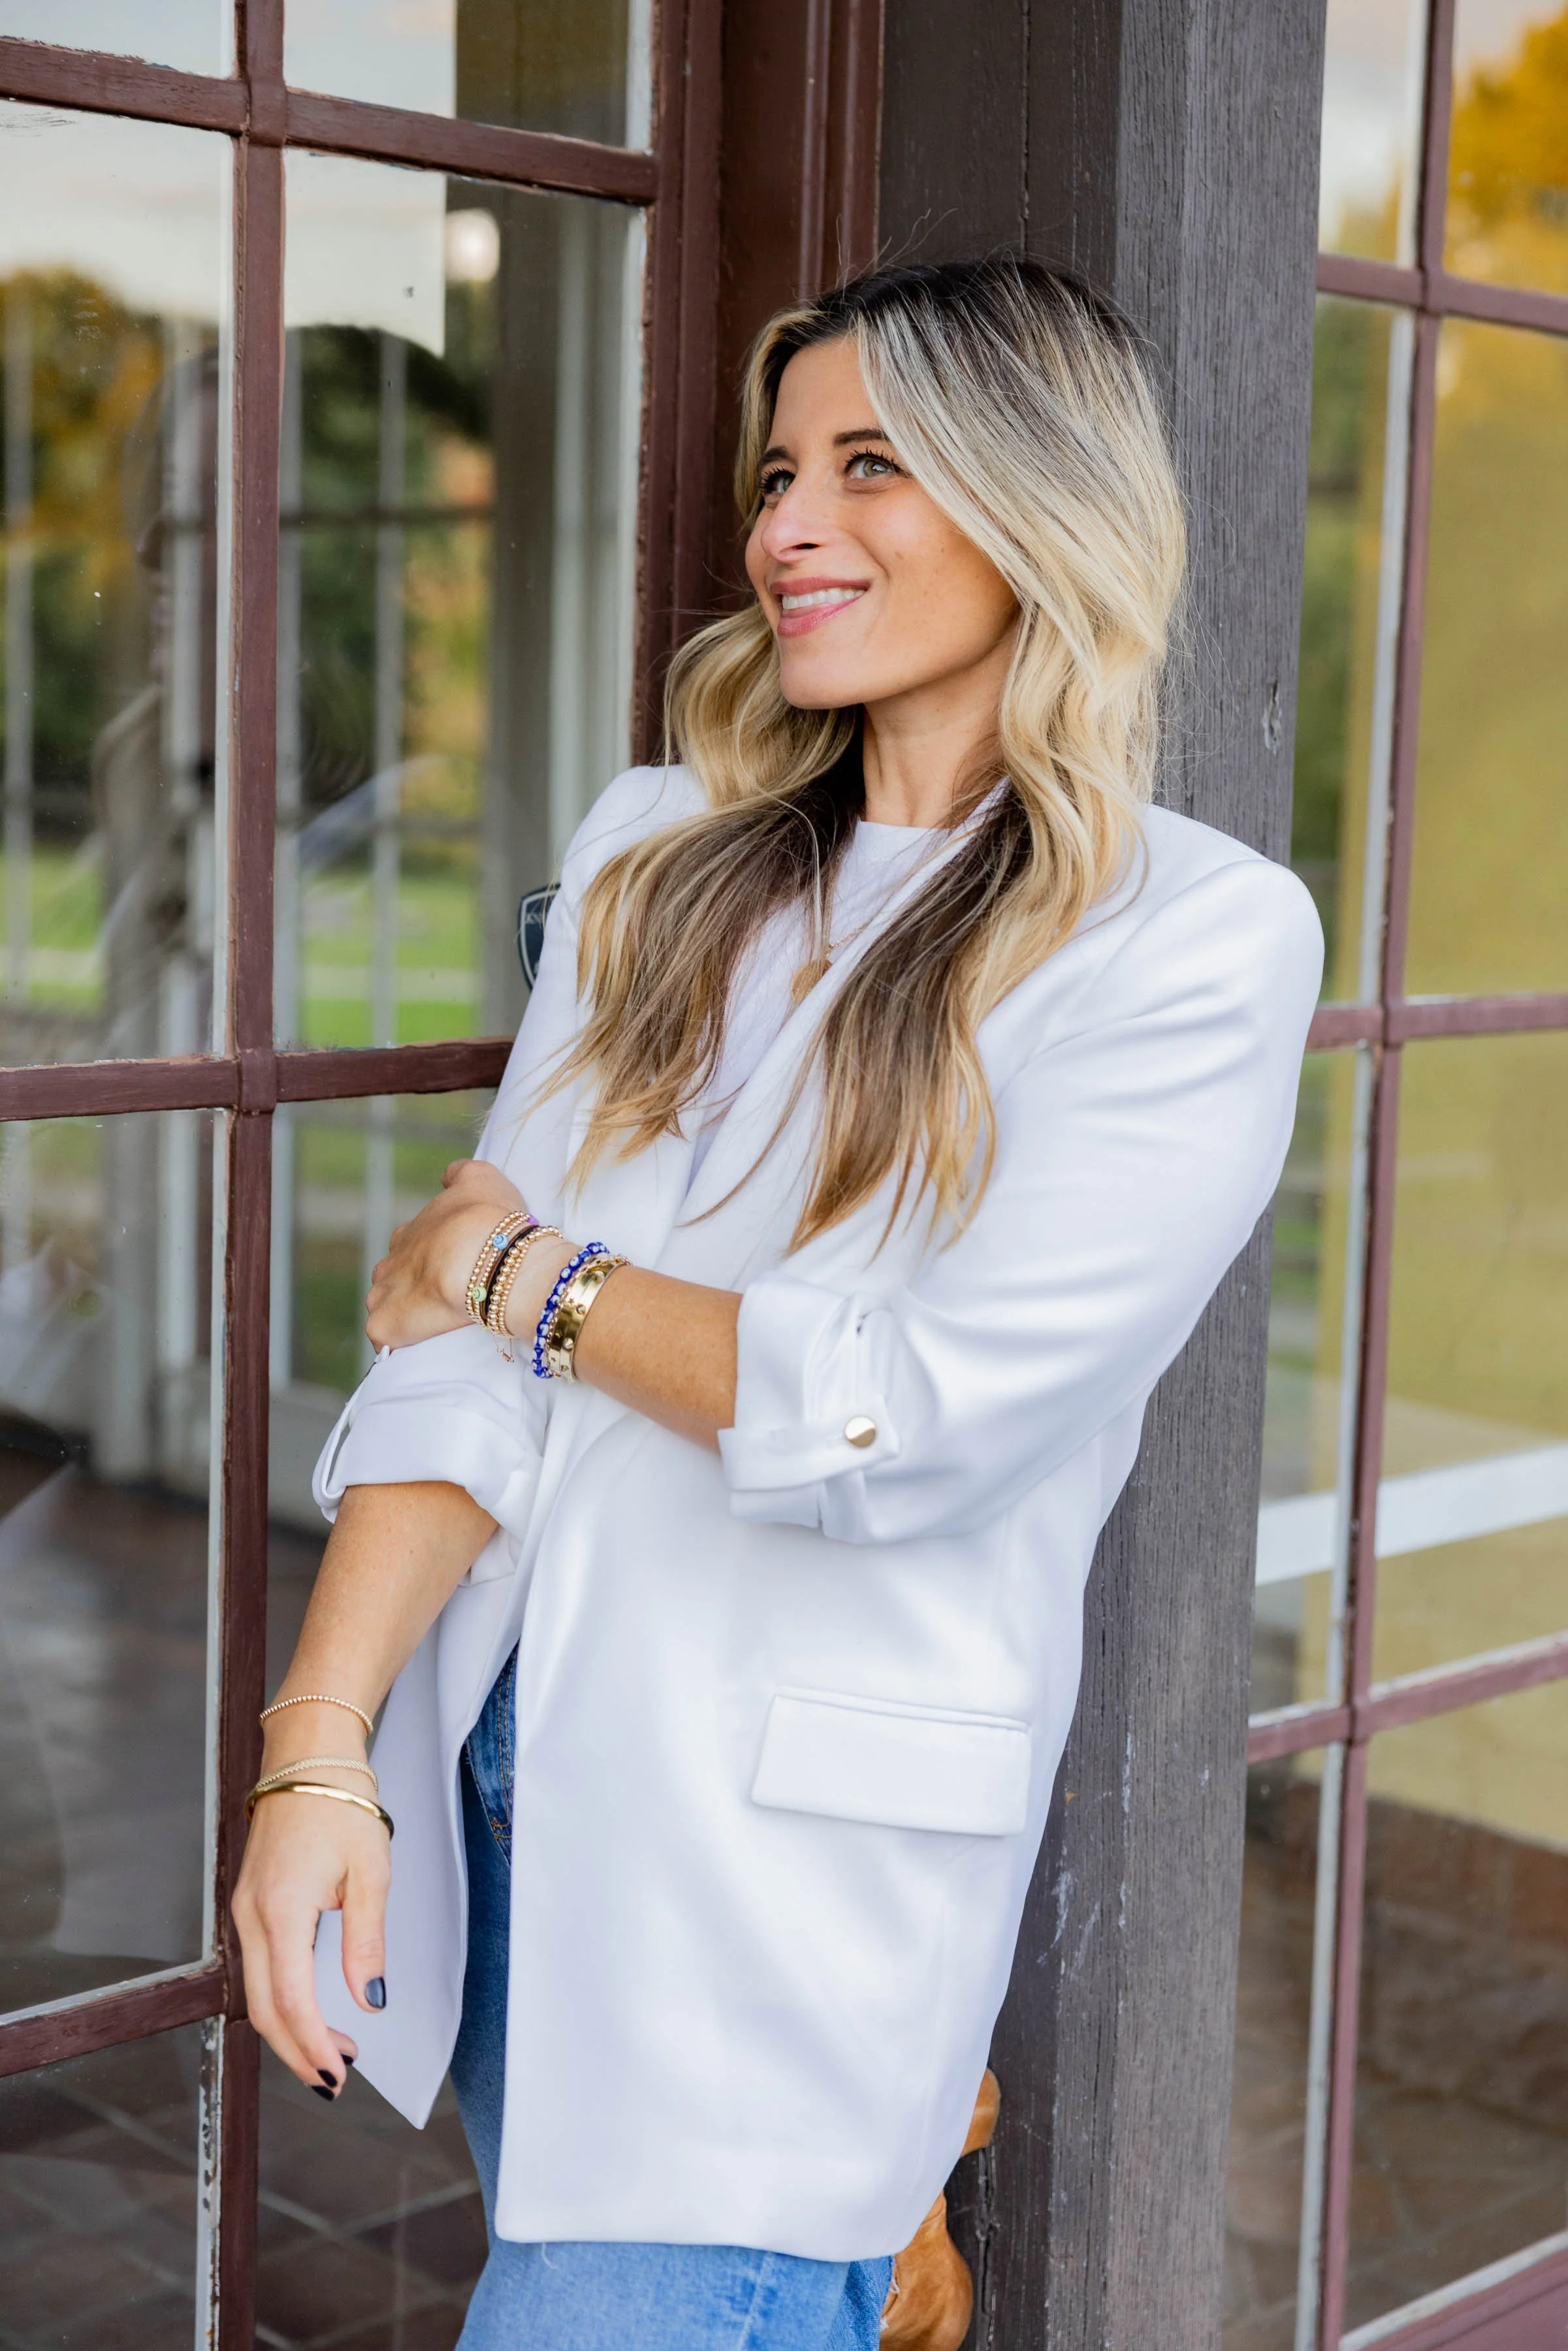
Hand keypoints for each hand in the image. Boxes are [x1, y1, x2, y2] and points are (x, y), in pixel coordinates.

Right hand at [233, 1751, 388, 2097]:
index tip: (337, 2074)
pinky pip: (259, 1969)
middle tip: (338, 2077)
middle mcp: (252, 1917)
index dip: (311, 2044)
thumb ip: (366, 1942)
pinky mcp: (249, 1907)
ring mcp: (244, 1912)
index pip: (290, 2000)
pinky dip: (281, 2001)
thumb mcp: (370, 1873)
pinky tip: (308, 2012)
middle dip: (298, 2051)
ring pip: (257, 1992)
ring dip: (289, 2029)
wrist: (308, 1760)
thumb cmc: (342, 1806)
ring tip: (331, 2051)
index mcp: (281, 1910)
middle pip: (264, 2008)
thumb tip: (371, 2000)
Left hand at [366, 1159, 525, 1348]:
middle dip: (413, 1286)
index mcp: (411, 1233)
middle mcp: (391, 1262)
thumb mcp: (482, 1179)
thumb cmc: (490, 1219)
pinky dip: (398, 1342)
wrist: (490, 1258)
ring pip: (386, 1307)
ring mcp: (383, 1295)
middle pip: (394, 1278)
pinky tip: (420, 1344)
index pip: (411, 1246)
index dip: (432, 1258)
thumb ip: (460, 1175)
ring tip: (435, 1325)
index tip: (454, 1267)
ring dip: (404, 1314)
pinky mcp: (384, 1325)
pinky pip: (385, 1338)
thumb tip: (447, 1176)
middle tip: (447, 1298)